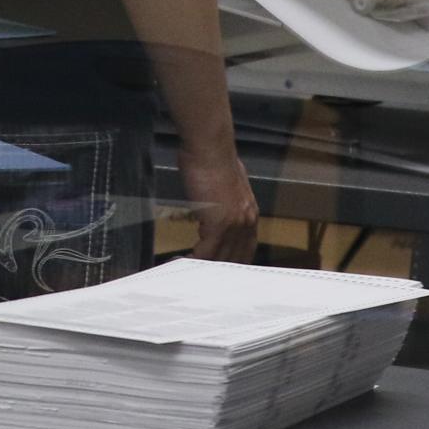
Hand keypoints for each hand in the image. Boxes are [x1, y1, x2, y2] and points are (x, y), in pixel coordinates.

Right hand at [178, 143, 258, 262]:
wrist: (209, 146)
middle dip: (219, 271)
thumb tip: (215, 202)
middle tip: (203, 281)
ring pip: (220, 258)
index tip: (221, 269)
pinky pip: (205, 252)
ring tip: (187, 274)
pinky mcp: (218, 224)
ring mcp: (234, 224)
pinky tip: (180, 262)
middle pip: (236, 257)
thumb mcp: (225, 182)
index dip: (234, 261)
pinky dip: (192, 260)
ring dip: (203, 268)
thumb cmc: (212, 157)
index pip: (246, 247)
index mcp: (249, 212)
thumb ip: (224, 198)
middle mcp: (246, 221)